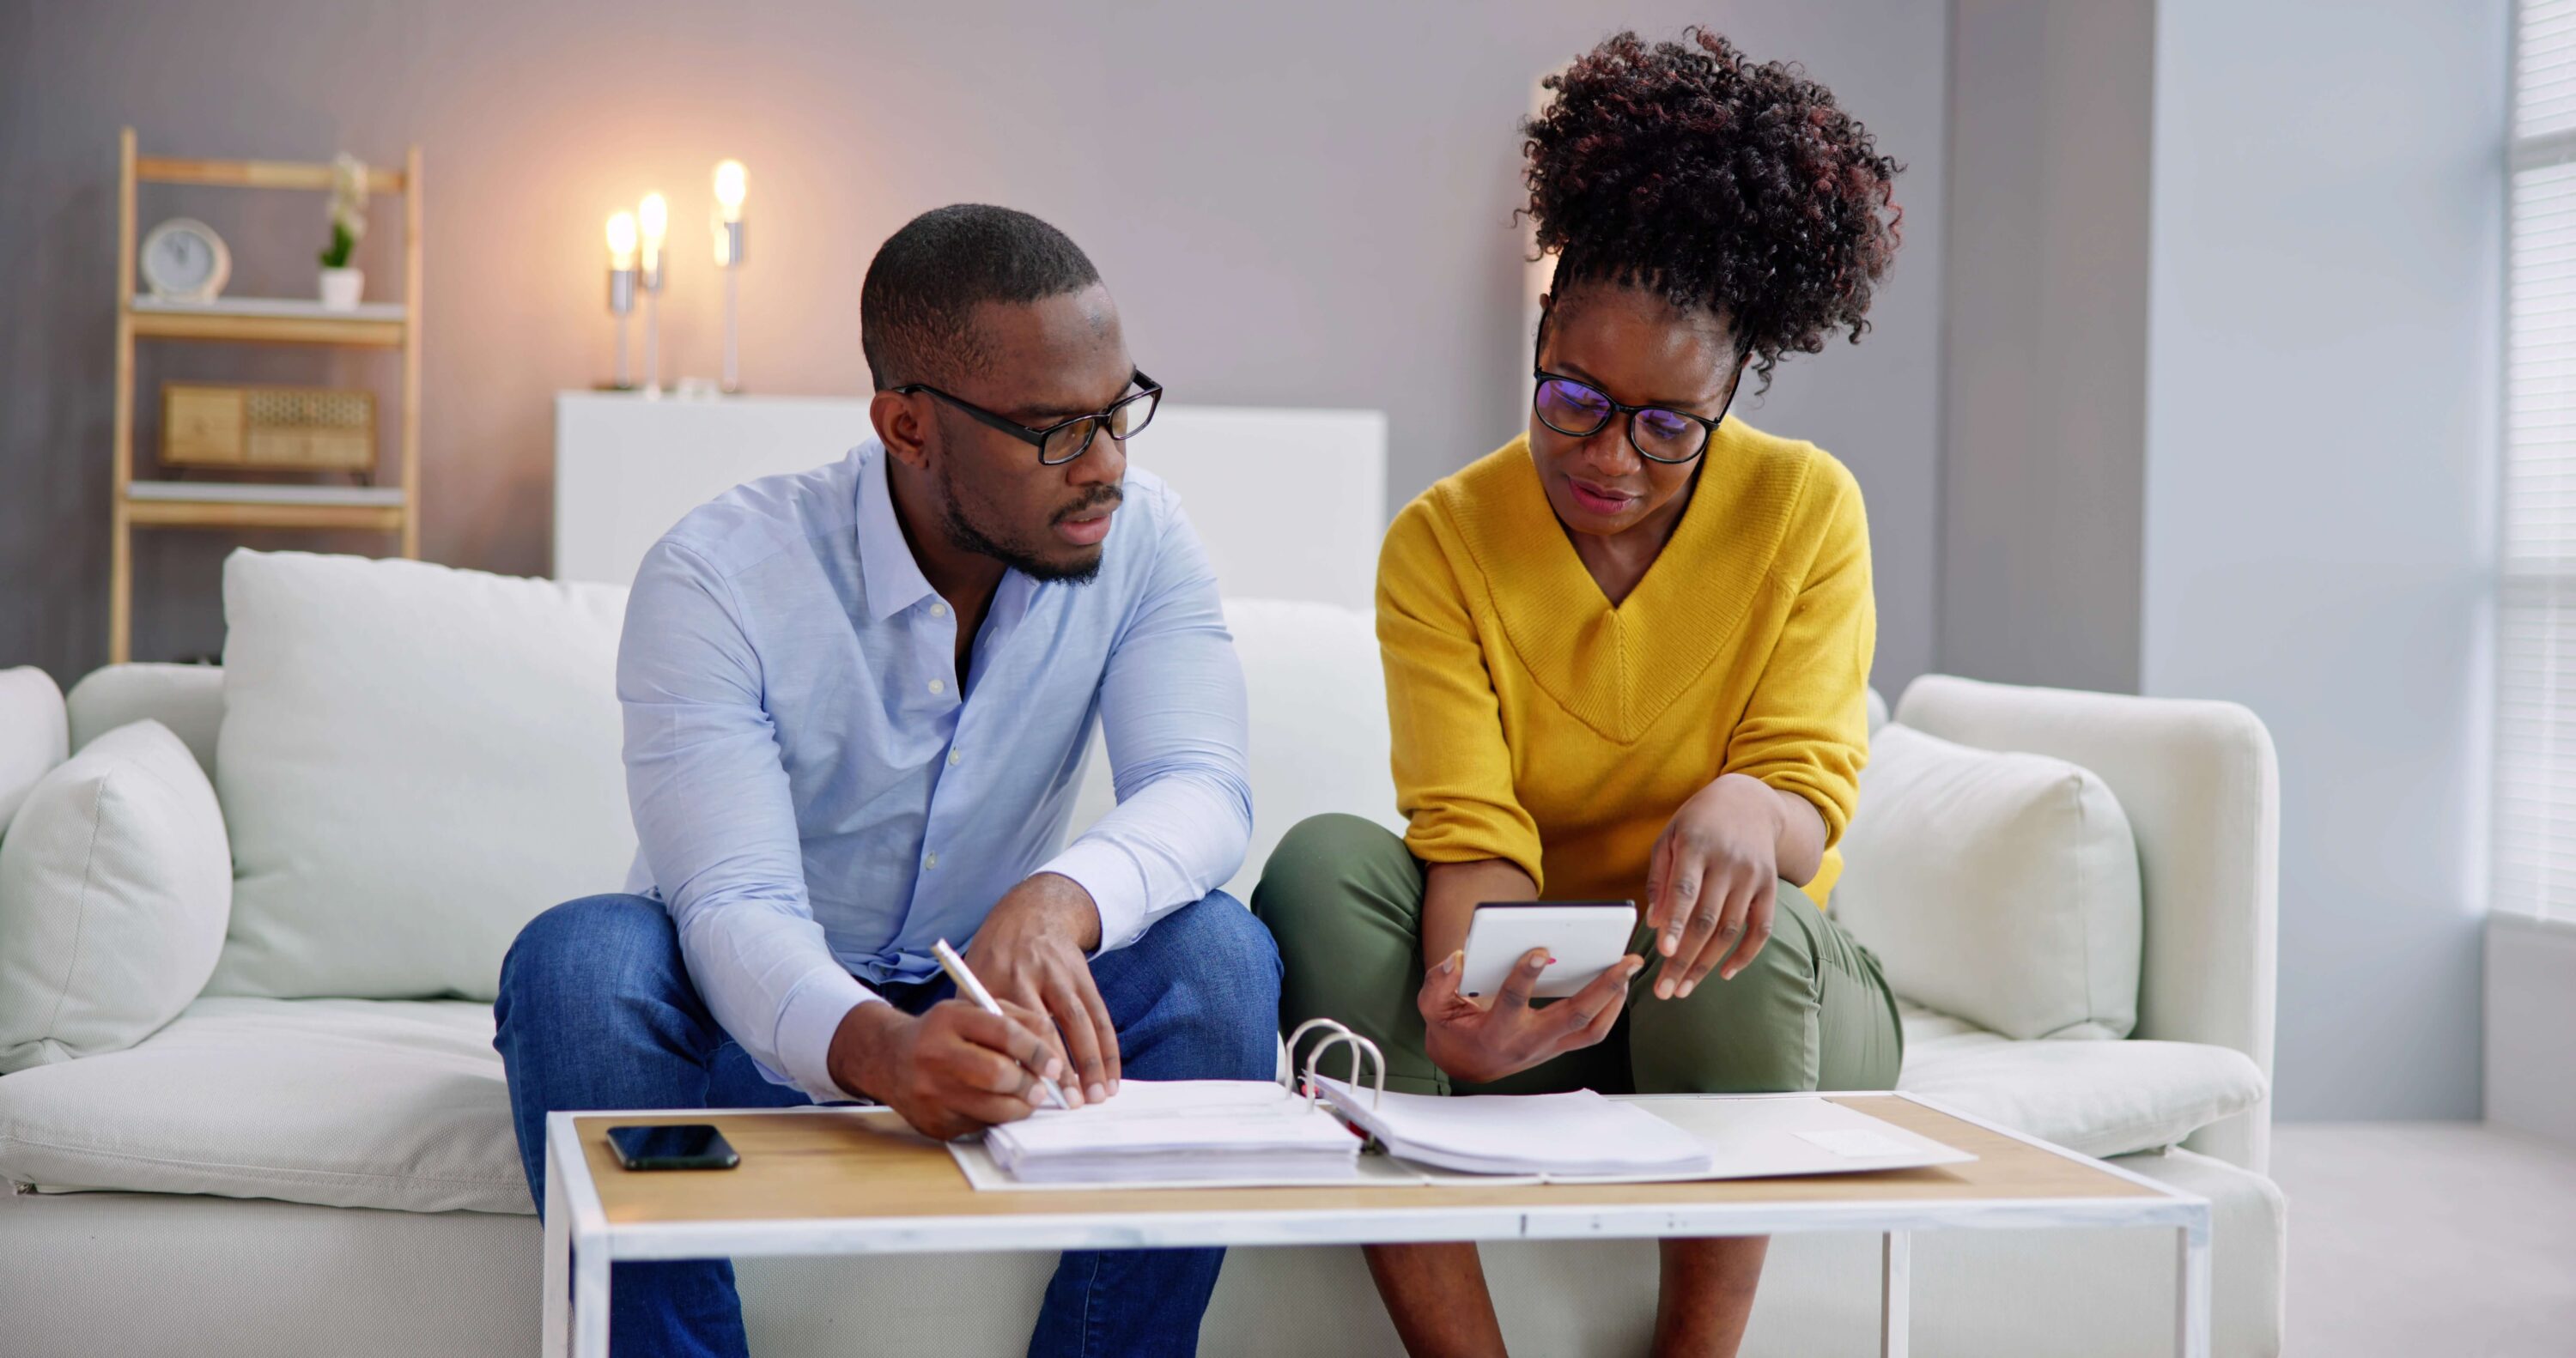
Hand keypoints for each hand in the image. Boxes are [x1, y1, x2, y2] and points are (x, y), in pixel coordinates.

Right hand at [831, 998, 1068, 1140]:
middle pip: (998, 1075)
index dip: (1037, 1051)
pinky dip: (994, 1118)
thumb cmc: (944, 1033)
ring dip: (1019, 1107)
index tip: (1055, 1066)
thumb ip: (1017, 1021)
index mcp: (948, 1019)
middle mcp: (933, 1054)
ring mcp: (929, 1092)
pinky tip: (992, 1105)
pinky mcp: (932, 1123)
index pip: (1004, 1033)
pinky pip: (979, 1126)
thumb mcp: (974, 1011)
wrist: (888, 1058)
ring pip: (992, 1109)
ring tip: (1026, 1099)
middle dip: (1029, 1085)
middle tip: (1042, 1089)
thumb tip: (1054, 1055)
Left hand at [962, 873, 1120, 1103]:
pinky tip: (1110, 1077)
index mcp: (995, 979)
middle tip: (1066, 1104)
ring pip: (1078, 1022)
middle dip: (1057, 1067)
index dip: (1017, 1061)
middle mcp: (1028, 975)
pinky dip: (1107, 1049)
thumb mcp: (974, 977)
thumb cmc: (996, 956)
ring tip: (1095, 1097)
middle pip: (1045, 1026)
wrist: (1031, 911)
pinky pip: (1099, 1016)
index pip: (1007, 1028)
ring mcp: (1060, 974)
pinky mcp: (1083, 975)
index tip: (1023, 1095)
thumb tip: (981, 1073)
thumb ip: (975, 1019)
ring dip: (1090, 1062)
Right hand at [1417, 946, 1640, 1085]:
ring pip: (1593, 1028)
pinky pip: (1594, 1031)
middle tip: (1626, 959)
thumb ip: (1438, 982)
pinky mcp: (1560, 1045)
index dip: (1526, 975)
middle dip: (1603, 986)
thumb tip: (1458, 957)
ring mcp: (1549, 1046)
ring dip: (1615, 998)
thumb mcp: (1433, 1007)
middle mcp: (1529, 1042)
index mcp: (1496, 1031)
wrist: (1467, 1065)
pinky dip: (1611, 1008)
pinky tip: (1619, 983)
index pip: (1514, 1002)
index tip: (1541, 949)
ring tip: (1628, 968)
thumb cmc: (1453, 1030)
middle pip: (1574, 1014)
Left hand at [1644, 773, 1785, 997]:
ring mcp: (1752, 876)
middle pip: (1706, 920)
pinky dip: (1746, 955)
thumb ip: (1660, 880)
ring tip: (1685, 989)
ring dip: (1707, 964)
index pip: (1685, 891)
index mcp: (1696, 847)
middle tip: (1666, 991)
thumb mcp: (1670, 838)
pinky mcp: (1770, 887)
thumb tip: (1654, 925)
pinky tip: (1725, 973)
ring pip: (1731, 930)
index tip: (1661, 953)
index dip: (1675, 924)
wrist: (1750, 802)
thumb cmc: (1698, 823)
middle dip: (1684, 960)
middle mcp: (1728, 863)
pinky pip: (1761, 929)